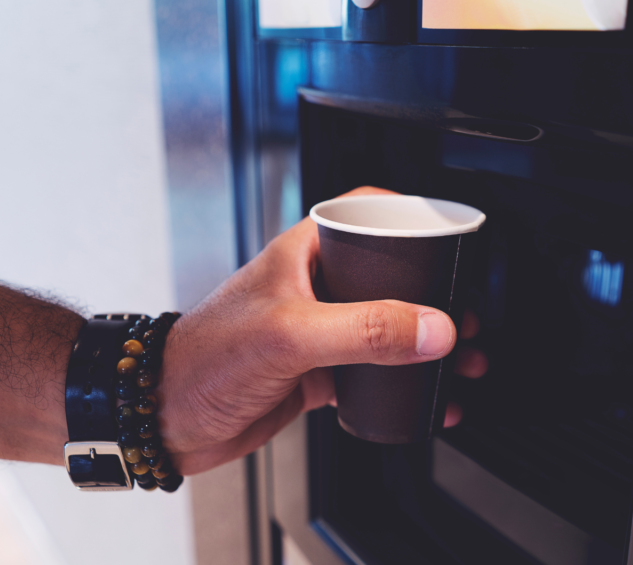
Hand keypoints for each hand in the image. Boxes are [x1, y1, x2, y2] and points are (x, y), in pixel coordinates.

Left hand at [158, 187, 487, 474]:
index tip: (455, 237)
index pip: (368, 213)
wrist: (163, 419)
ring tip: (462, 362)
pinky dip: (404, 386)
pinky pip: (372, 374)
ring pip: (385, 329)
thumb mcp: (290, 335)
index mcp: (304, 254)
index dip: (414, 218)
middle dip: (436, 297)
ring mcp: (316, 332)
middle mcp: (313, 287)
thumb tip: (432, 327)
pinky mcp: (315, 373)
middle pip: (390, 277)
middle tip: (469, 315)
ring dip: (426, 345)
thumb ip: (363, 330)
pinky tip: (426, 399)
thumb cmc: (202, 360)